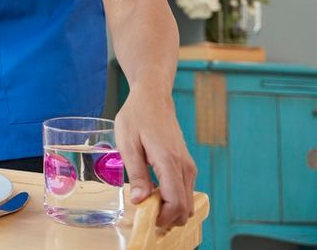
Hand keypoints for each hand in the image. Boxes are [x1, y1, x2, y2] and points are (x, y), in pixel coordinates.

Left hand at [114, 85, 196, 227]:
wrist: (153, 98)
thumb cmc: (137, 117)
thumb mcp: (128, 143)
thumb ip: (137, 174)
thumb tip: (140, 201)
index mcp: (169, 162)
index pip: (176, 202)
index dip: (162, 217)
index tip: (145, 217)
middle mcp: (185, 167)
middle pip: (185, 208)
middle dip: (167, 217)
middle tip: (145, 213)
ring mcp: (188, 166)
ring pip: (187, 202)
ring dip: (170, 209)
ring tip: (147, 202)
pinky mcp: (187, 165)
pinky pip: (185, 191)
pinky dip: (173, 199)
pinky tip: (154, 192)